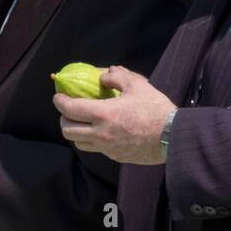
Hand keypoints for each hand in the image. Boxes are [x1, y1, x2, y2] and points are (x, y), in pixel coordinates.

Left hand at [53, 66, 174, 165]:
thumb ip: (118, 76)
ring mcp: (107, 148)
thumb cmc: (155, 109)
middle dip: (63, 118)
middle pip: (67, 130)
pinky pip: (95, 149)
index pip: (70, 109)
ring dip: (76, 131)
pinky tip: (101, 131)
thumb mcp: (138, 85)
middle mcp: (100, 134)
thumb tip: (104, 74)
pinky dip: (92, 139)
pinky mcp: (115, 156)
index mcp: (103, 114)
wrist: (172, 137)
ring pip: (78, 142)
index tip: (58, 97)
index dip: (60, 101)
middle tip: (69, 110)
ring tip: (82, 122)